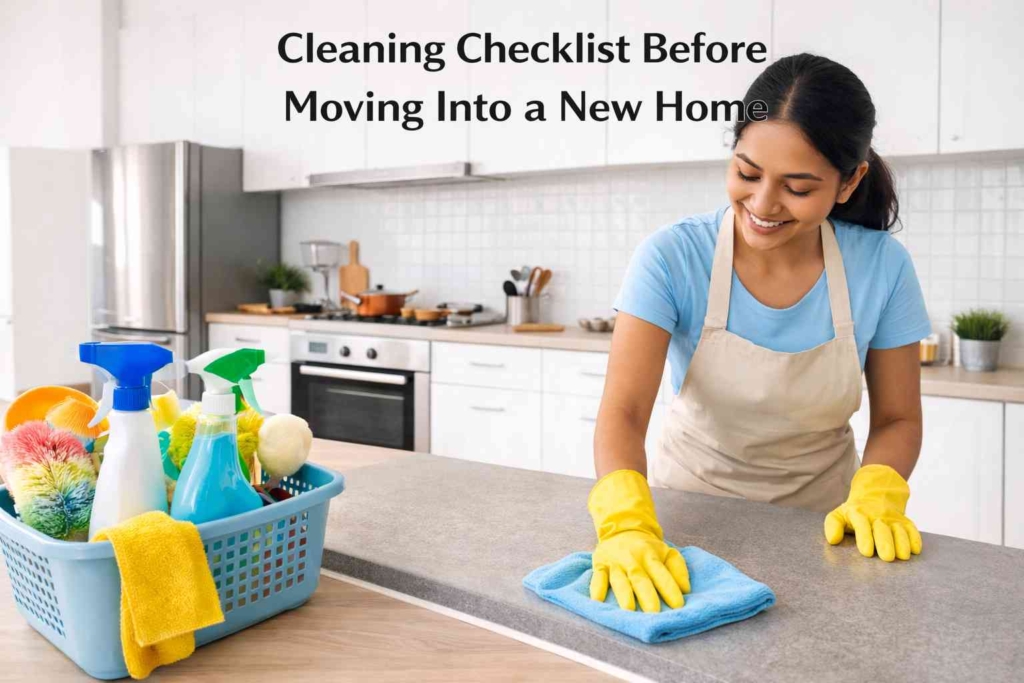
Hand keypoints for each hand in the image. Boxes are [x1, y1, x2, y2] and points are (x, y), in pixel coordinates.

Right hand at [588, 469, 689, 611]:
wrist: (622, 529)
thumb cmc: (648, 549)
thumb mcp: (667, 552)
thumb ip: (678, 569)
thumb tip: (685, 588)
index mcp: (650, 555)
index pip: (660, 572)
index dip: (669, 587)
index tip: (678, 605)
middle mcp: (632, 559)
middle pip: (639, 578)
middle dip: (646, 595)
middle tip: (654, 612)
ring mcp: (615, 562)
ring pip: (619, 579)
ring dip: (623, 593)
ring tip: (628, 609)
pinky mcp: (599, 564)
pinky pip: (597, 576)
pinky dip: (596, 587)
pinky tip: (597, 600)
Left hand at [824, 464, 922, 561]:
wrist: (874, 495)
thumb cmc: (853, 513)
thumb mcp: (838, 515)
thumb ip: (832, 525)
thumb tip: (833, 540)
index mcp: (859, 513)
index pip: (861, 524)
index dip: (864, 537)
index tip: (867, 552)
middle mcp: (877, 515)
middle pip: (882, 529)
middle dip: (885, 543)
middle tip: (887, 558)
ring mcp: (893, 518)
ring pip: (899, 529)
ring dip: (902, 542)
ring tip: (902, 556)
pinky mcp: (905, 521)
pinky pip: (912, 529)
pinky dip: (915, 538)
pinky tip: (915, 550)